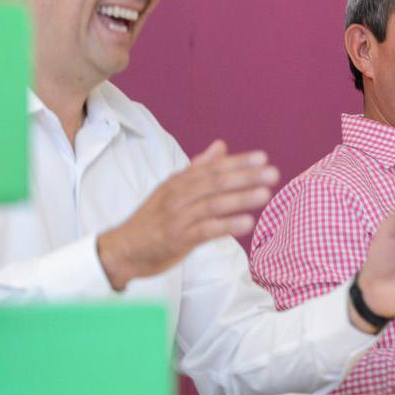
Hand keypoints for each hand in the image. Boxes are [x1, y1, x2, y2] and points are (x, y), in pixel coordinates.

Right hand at [97, 140, 278, 290]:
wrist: (122, 249)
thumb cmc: (152, 218)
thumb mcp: (172, 189)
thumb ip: (198, 168)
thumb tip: (221, 145)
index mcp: (179, 182)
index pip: (212, 168)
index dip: (238, 162)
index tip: (263, 158)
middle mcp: (178, 196)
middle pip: (215, 182)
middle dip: (245, 176)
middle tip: (272, 173)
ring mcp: (177, 217)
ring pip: (212, 204)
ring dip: (240, 198)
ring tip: (266, 194)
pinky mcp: (177, 239)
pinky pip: (205, 230)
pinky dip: (227, 225)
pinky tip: (248, 223)